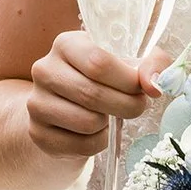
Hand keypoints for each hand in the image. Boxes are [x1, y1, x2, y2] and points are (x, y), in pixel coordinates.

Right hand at [23, 30, 159, 161]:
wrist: (67, 110)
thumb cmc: (104, 81)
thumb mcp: (128, 64)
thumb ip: (151, 65)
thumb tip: (154, 85)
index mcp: (66, 44)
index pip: (98, 62)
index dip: (127, 80)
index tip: (142, 88)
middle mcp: (44, 70)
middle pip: (93, 94)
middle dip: (126, 105)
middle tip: (137, 106)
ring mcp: (36, 102)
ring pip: (87, 122)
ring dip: (110, 124)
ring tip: (109, 116)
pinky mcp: (38, 133)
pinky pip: (81, 145)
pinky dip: (98, 142)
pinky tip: (95, 131)